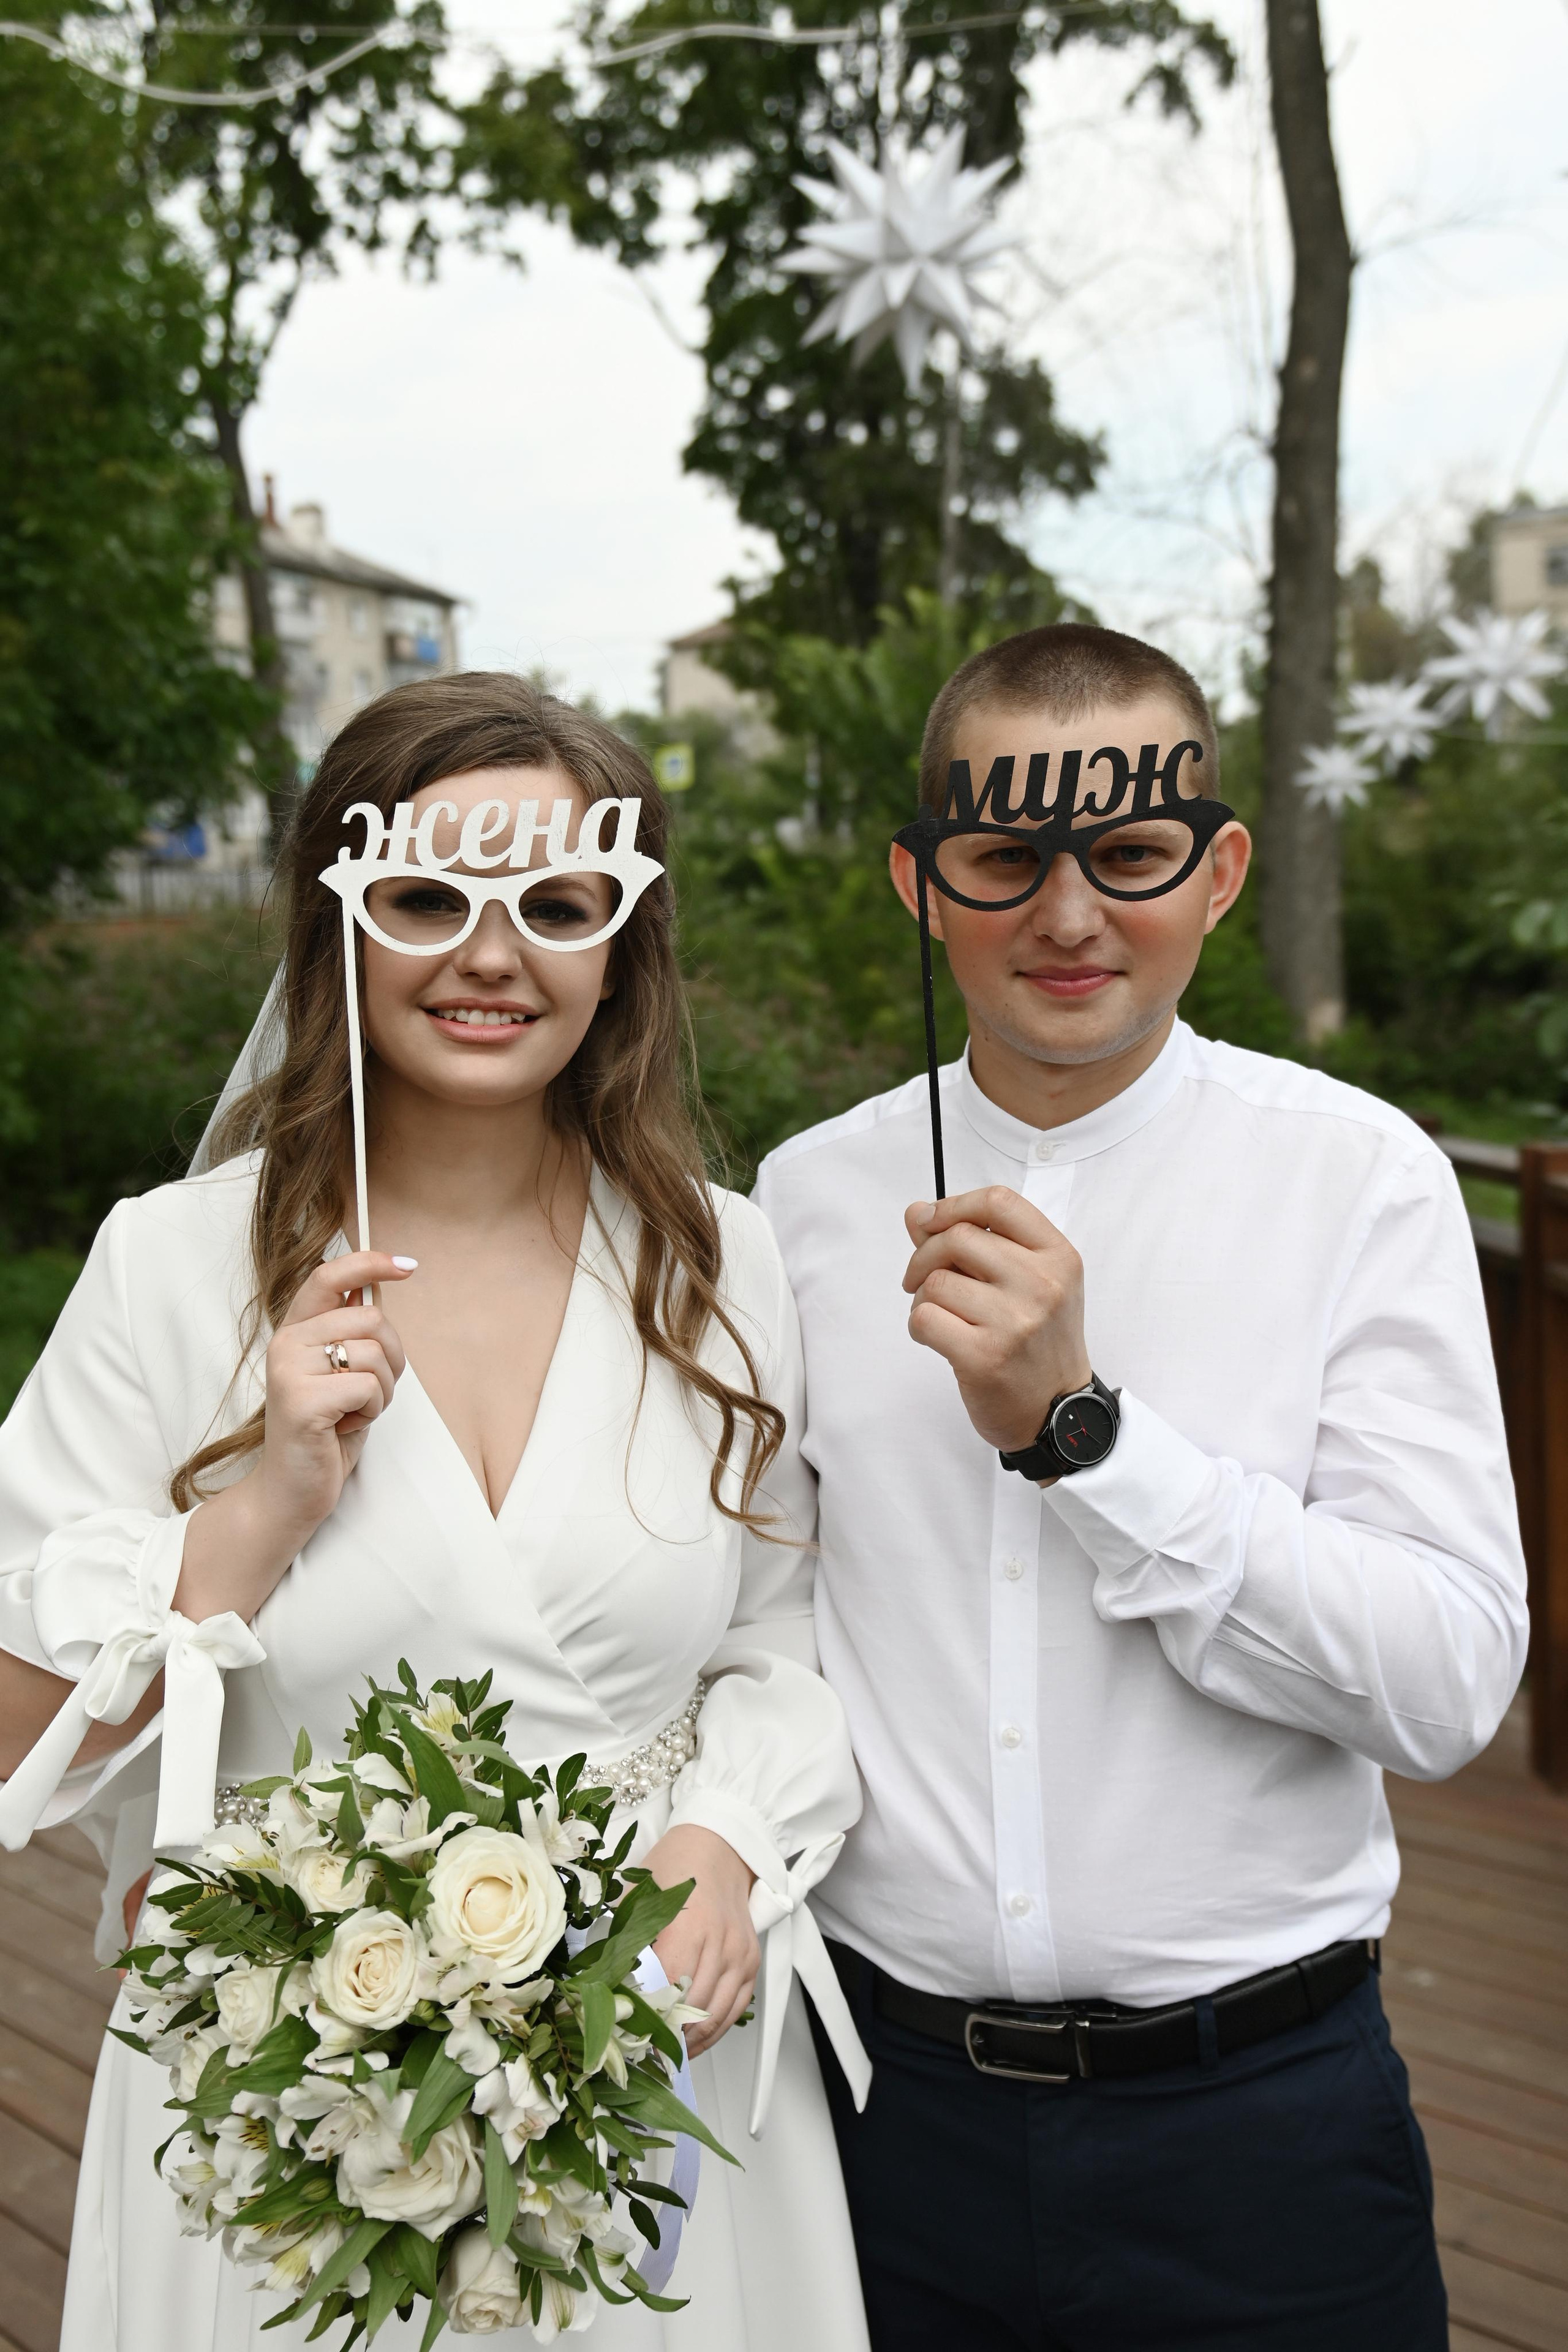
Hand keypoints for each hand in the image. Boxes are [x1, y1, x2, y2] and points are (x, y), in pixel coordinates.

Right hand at [254, 1250, 412, 1540]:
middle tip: (373, 1391)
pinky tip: (345, 1427)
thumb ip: (353, 1334)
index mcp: (295, 1330)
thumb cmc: (325, 1431)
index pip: (328, 1277)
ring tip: (354, 1412)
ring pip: (375, 1353)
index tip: (407, 1265)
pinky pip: (368, 1387)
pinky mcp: (302, 1400)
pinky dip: (371, 1411)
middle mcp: (286, 1342)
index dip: (370, 1263)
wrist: (291, 1490)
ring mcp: (290, 1370)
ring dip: (383, 1390)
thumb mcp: (342, 1374)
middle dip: (393, 1357)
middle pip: (371, 1318)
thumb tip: (377, 1287)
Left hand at [643, 1824, 758, 2058]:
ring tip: (664, 2055)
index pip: (668, 1987)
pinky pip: (736, 2009)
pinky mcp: (750, 1961)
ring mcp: (740, 1954)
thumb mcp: (638, 1895)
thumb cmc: (676, 1866)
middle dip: (667, 2035)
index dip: (649, 2017)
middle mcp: (720, 1942)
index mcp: (689, 1924)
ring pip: (716, 2016)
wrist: (720, 1847)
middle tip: (641, 2052)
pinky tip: (693, 2042)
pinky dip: (715, 2031)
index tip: (627, 2035)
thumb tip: (602, 1985)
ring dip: (690, 2041)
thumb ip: (623, 1939)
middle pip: (694, 2007)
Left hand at [903, 1187, 1091, 1457]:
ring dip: (923, 1297)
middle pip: (957, 1237)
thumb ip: (976, 1241)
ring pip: (935, 1281)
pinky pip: (924, 1318)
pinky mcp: (984, 1357)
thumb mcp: (1027, 1282)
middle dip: (925, 1255)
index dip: (953, 1205)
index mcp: (1057, 1257)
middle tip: (921, 1278)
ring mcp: (1015, 1322)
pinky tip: (939, 1337)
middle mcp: (1042, 1284)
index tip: (931, 1221)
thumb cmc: (1038, 1342)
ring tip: (944, 1316)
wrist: (1057, 1411)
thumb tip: (916, 1212)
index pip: (998, 1202)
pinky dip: (919, 1325)